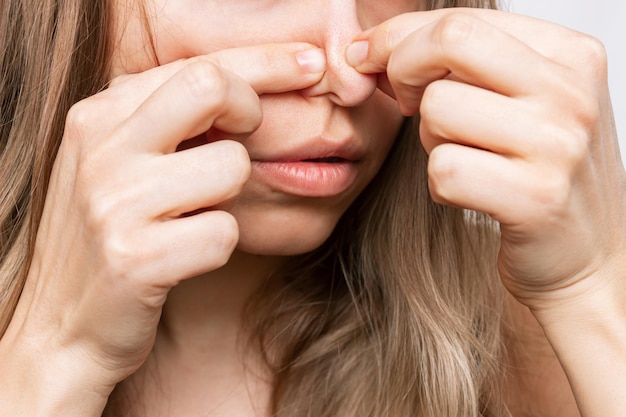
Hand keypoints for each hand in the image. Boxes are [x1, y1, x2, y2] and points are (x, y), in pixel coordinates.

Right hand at [2, 43, 325, 398]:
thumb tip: (246, 82)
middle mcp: (101, 149)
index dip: (264, 61)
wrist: (62, 327)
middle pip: (212, 86)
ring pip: (232, 167)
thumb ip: (165, 119)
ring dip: (230, 197)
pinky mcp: (135, 258)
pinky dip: (218, 245)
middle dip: (252, 107)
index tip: (308, 63)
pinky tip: (184, 257)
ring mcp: (115, 203)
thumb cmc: (111, 237)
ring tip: (192, 217)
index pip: (196, 65)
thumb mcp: (120, 164)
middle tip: (249, 133)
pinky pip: (224, 233)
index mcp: (99, 117)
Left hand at [347, 9, 625, 310]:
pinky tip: (469, 192)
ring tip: (461, 155)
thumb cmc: (535, 171)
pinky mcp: (536, 198)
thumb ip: (460, 64)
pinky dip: (439, 185)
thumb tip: (369, 48)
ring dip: (429, 138)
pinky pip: (444, 170)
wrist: (585, 254)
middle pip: (450, 42)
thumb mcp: (515, 101)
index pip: (461, 20)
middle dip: (402, 68)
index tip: (366, 57)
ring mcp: (558, 145)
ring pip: (439, 108)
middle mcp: (571, 91)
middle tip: (405, 102)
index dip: (397, 37)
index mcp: (570, 55)